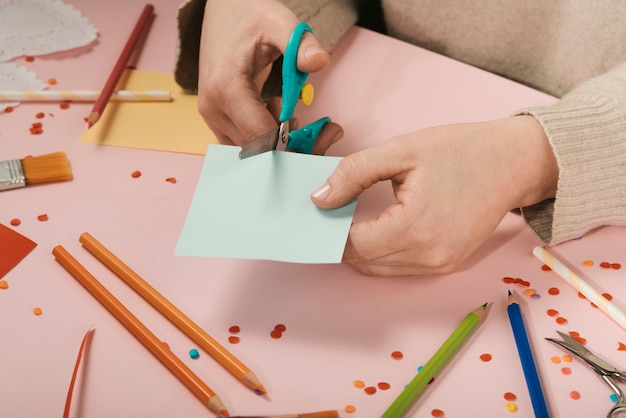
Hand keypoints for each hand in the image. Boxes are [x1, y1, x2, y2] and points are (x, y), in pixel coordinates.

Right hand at [199, 0, 342, 153]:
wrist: (223, 11)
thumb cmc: (249, 16)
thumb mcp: (279, 23)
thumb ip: (300, 44)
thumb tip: (319, 61)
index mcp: (225, 87)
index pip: (262, 135)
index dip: (294, 142)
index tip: (322, 135)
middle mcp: (213, 108)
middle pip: (258, 148)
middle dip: (293, 145)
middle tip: (324, 132)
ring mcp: (212, 116)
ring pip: (252, 149)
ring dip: (280, 143)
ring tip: (300, 117)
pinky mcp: (216, 118)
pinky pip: (244, 141)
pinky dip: (267, 137)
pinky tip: (281, 114)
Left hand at [311, 116, 557, 275]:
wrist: (514, 162)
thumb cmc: (461, 150)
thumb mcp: (401, 150)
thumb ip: (353, 174)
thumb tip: (320, 199)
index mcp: (415, 227)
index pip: (352, 245)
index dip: (328, 230)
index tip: (317, 210)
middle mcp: (428, 256)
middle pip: (362, 262)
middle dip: (340, 240)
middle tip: (330, 210)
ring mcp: (440, 264)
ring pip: (379, 269)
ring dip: (361, 248)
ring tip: (353, 216)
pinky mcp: (447, 264)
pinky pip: (400, 267)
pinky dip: (383, 251)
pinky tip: (380, 225)